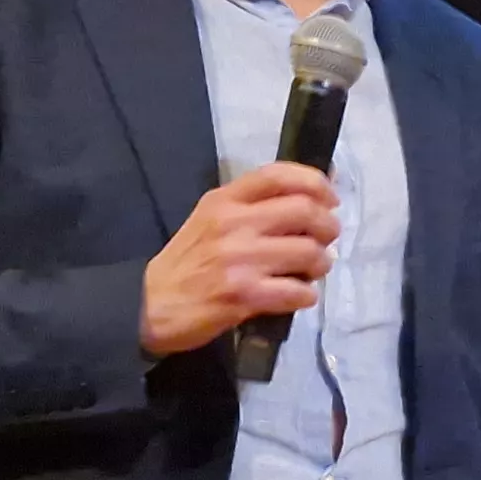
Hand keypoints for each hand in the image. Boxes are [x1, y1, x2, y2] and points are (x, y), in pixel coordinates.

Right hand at [140, 164, 338, 356]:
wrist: (149, 304)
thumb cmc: (188, 261)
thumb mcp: (212, 219)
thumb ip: (256, 205)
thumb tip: (316, 193)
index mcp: (225, 199)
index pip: (279, 175)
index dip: (316, 183)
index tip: (331, 200)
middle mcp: (233, 223)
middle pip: (305, 211)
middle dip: (328, 227)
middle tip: (327, 240)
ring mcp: (239, 260)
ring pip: (308, 253)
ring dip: (321, 263)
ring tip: (312, 271)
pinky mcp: (243, 295)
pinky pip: (297, 291)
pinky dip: (306, 295)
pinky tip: (297, 295)